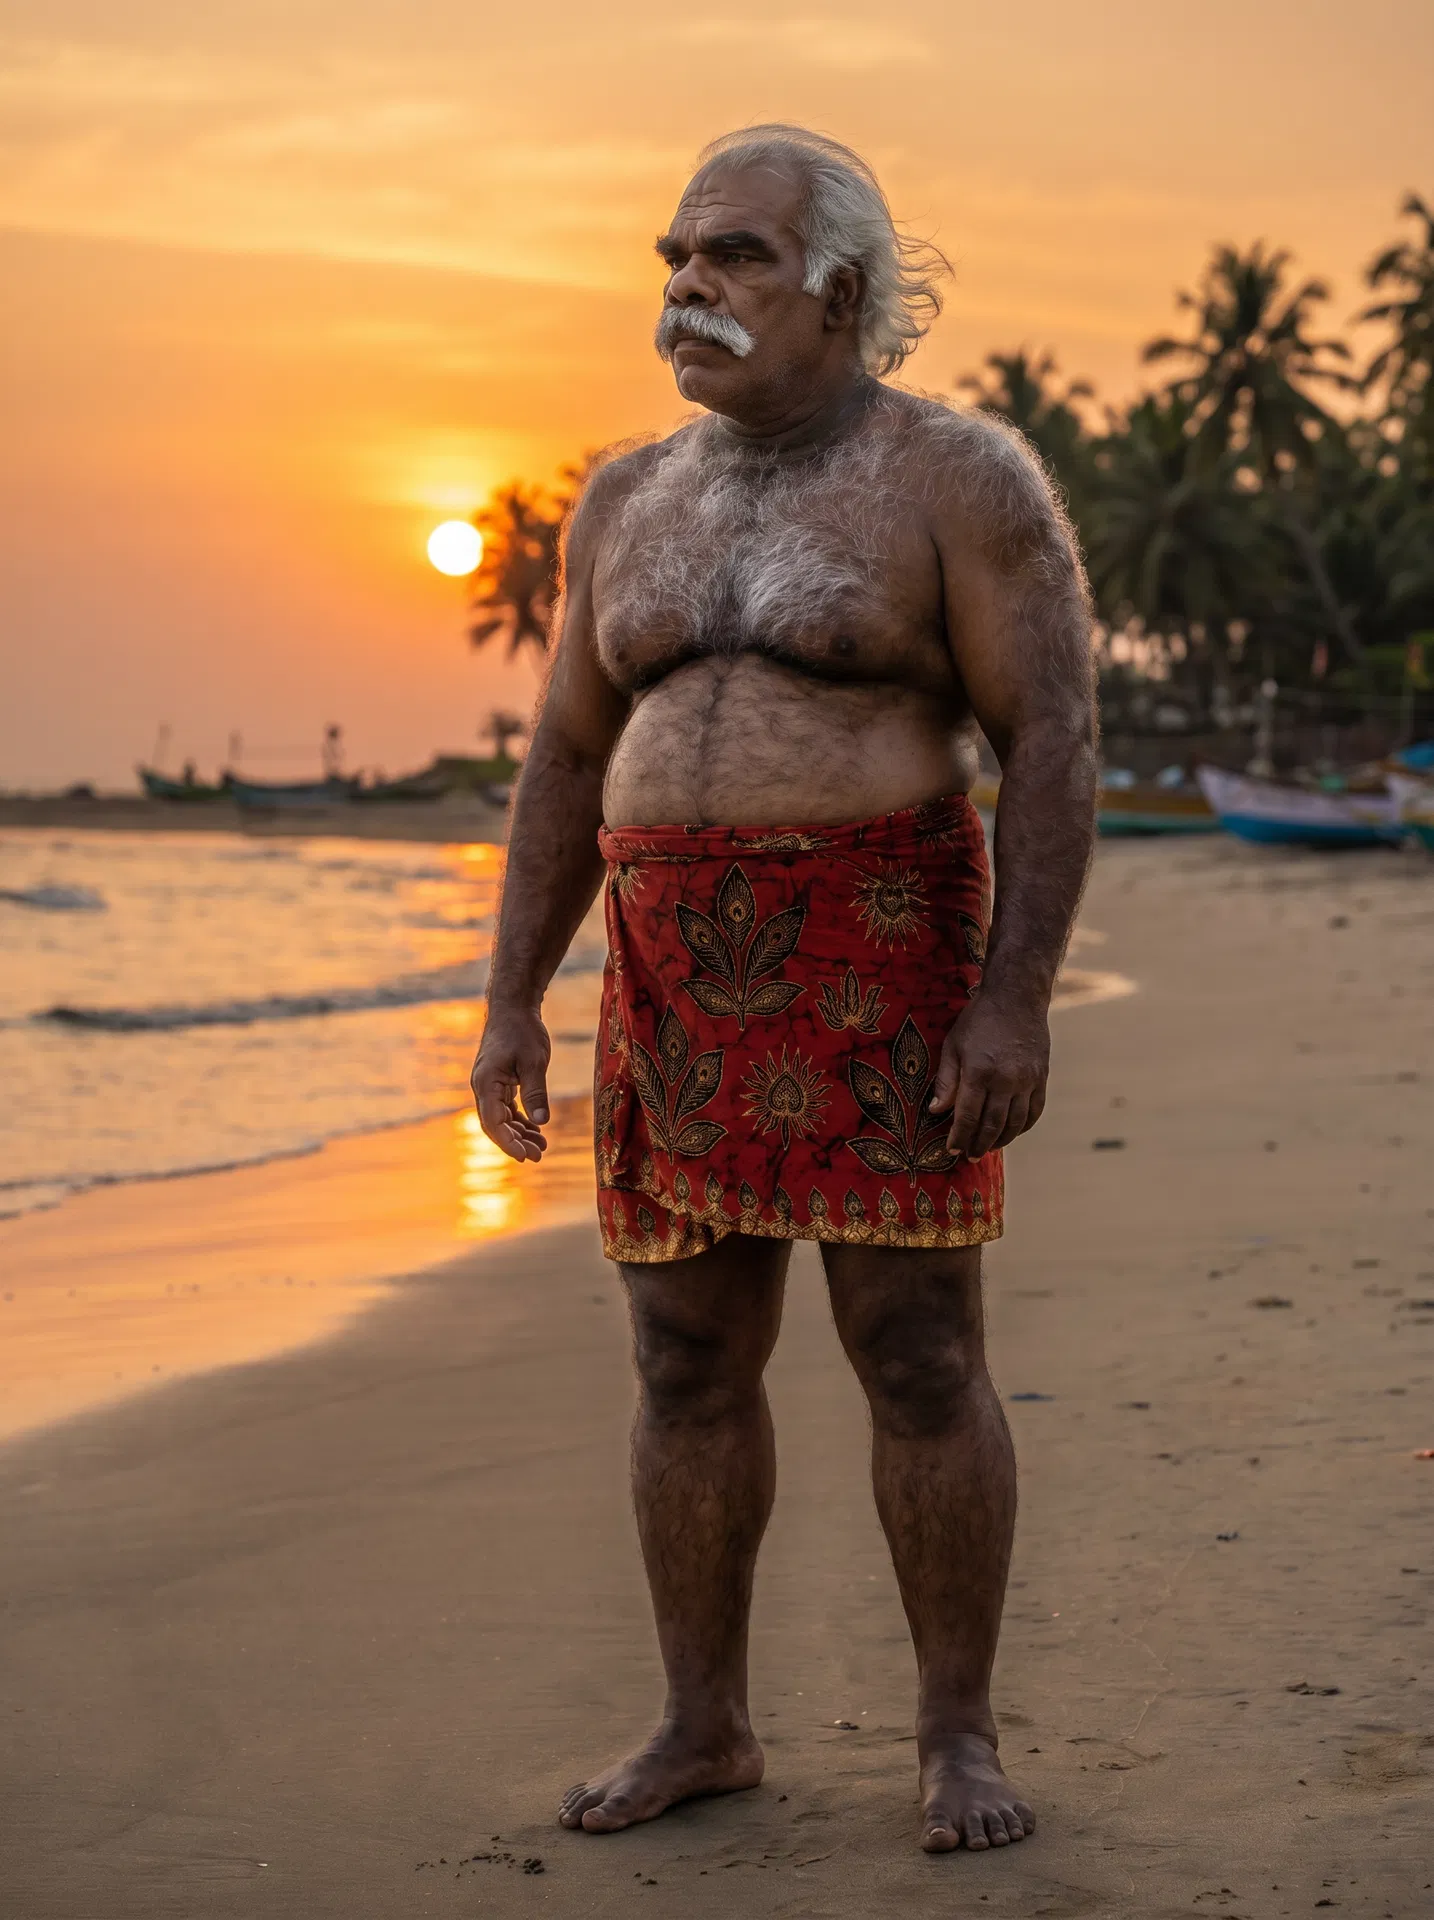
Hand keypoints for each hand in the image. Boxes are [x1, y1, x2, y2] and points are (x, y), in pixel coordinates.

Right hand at [471, 1005, 550, 1161]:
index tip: (524, 1156)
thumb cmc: (523, 1030)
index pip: (493, 1122)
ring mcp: (489, 1085)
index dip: (508, 1142)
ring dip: (519, 1134)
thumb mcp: (534, 1061)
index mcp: (486, 1082)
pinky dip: (519, 1120)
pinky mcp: (498, 1082)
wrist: (513, 1007)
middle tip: (538, 1156)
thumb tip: (541, 1123)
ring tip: (541, 1147)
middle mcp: (483, 1087)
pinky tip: (536, 1130)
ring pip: (501, 1118)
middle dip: (515, 1143)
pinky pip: (506, 1108)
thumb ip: (535, 1092)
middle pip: (495, 1125)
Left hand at [928, 990, 1049, 1158]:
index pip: (967, 1116)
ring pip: (1015, 1123)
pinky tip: (1012, 1132)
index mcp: (979, 1072)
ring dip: (1001, 1140)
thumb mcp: (953, 1046)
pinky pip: (1034, 1111)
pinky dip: (1023, 1126)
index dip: (959, 1137)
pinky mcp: (1041, 1077)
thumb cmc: (978, 1020)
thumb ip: (946, 1080)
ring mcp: (1027, 1080)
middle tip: (970, 1157)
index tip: (952, 1150)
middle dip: (979, 1145)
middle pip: (992, 1125)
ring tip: (988, 1148)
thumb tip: (936, 1111)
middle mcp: (1005, 1080)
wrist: (1016, 998)